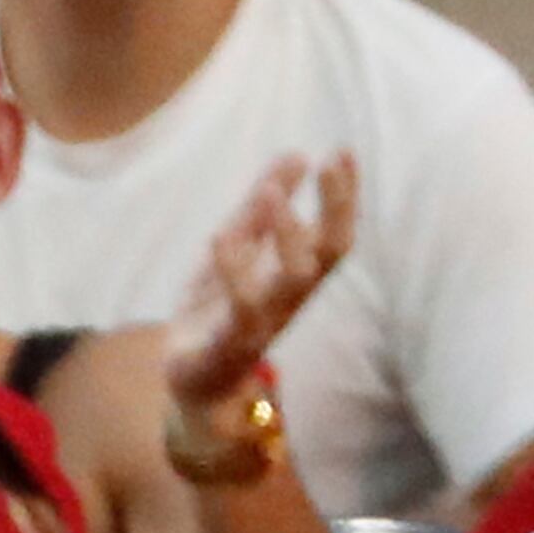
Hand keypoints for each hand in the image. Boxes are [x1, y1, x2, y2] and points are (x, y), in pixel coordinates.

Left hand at [162, 152, 356, 409]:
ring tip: (269, 192)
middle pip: (327, 256)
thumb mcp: (237, 250)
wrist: (190, 381)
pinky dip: (231, 273)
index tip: (343, 151)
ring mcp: (260, 326)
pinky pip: (237, 313)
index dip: (343, 197)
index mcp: (294, 279)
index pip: (333, 236)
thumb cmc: (218, 310)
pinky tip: (220, 236)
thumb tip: (296, 154)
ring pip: (290, 284)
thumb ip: (260, 209)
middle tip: (329, 163)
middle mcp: (287, 302)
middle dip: (334, 209)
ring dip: (286, 236)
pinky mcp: (224, 347)